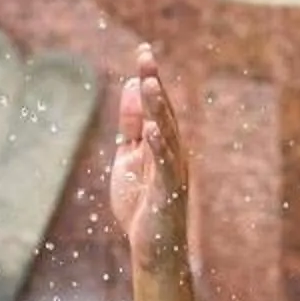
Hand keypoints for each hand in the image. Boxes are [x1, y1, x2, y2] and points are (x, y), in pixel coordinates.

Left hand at [107, 45, 191, 279]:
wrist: (153, 249)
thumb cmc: (141, 206)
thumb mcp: (127, 158)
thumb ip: (129, 126)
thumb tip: (130, 87)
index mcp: (161, 144)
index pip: (155, 105)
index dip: (149, 78)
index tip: (143, 51)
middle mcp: (172, 153)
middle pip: (163, 112)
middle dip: (153, 84)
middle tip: (145, 56)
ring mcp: (171, 172)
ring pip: (167, 134)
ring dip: (158, 109)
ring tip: (149, 84)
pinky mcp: (167, 192)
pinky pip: (164, 166)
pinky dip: (158, 146)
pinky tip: (151, 129)